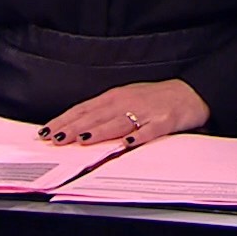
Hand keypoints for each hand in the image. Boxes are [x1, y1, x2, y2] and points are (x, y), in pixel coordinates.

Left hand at [39, 79, 209, 148]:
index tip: (45, 131)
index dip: (64, 120)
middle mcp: (128, 101)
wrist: (191, 92)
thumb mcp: (126, 99)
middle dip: (74, 127)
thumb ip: (103, 112)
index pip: (84, 109)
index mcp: (115, 96)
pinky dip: (139, 136)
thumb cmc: (155, 98)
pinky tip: (128, 143)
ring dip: (100, 131)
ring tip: (83, 140)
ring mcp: (146, 111)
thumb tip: (76, 127)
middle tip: (56, 139)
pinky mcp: (165, 120)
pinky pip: (151, 130)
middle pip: (97, 116)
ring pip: (119, 122)